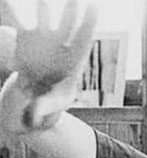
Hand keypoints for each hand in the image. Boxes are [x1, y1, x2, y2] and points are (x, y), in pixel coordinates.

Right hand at [0, 0, 97, 130]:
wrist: (35, 96)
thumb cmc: (49, 103)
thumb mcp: (48, 107)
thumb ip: (41, 108)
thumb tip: (32, 113)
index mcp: (74, 60)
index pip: (85, 38)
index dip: (90, 22)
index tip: (94, 6)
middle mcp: (61, 45)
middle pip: (68, 24)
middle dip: (71, 11)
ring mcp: (43, 39)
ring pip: (44, 18)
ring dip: (43, 8)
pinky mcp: (25, 38)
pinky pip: (18, 21)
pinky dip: (13, 10)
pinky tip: (7, 0)